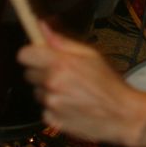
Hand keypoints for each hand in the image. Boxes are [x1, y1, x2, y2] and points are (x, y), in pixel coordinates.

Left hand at [17, 21, 145, 146]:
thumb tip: (42, 26)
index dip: (31, 53)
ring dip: (48, 90)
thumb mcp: (90, 54)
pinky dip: (54, 107)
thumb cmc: (109, 83)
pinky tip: (71, 105)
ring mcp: (51, 104)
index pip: (24, 55)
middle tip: (62, 73)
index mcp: (60, 64)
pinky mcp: (52, 120)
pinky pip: (44, 109)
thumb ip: (62, 41)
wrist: (121, 115)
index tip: (38, 54)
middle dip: (42, 71)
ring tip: (70, 91)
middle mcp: (52, 83)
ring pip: (37, 92)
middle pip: (29, 73)